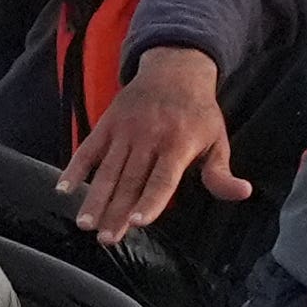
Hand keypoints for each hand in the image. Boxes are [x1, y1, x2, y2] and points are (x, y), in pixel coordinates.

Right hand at [55, 50, 243, 235]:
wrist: (175, 68)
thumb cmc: (198, 112)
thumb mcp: (218, 140)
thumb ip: (221, 172)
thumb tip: (243, 193)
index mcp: (178, 144)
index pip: (163, 179)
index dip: (151, 201)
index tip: (138, 222)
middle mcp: (149, 138)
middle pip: (131, 180)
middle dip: (117, 211)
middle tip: (106, 238)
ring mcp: (125, 131)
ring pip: (108, 170)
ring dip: (95, 198)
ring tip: (85, 224)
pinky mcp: (107, 124)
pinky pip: (88, 148)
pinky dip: (75, 168)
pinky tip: (63, 189)